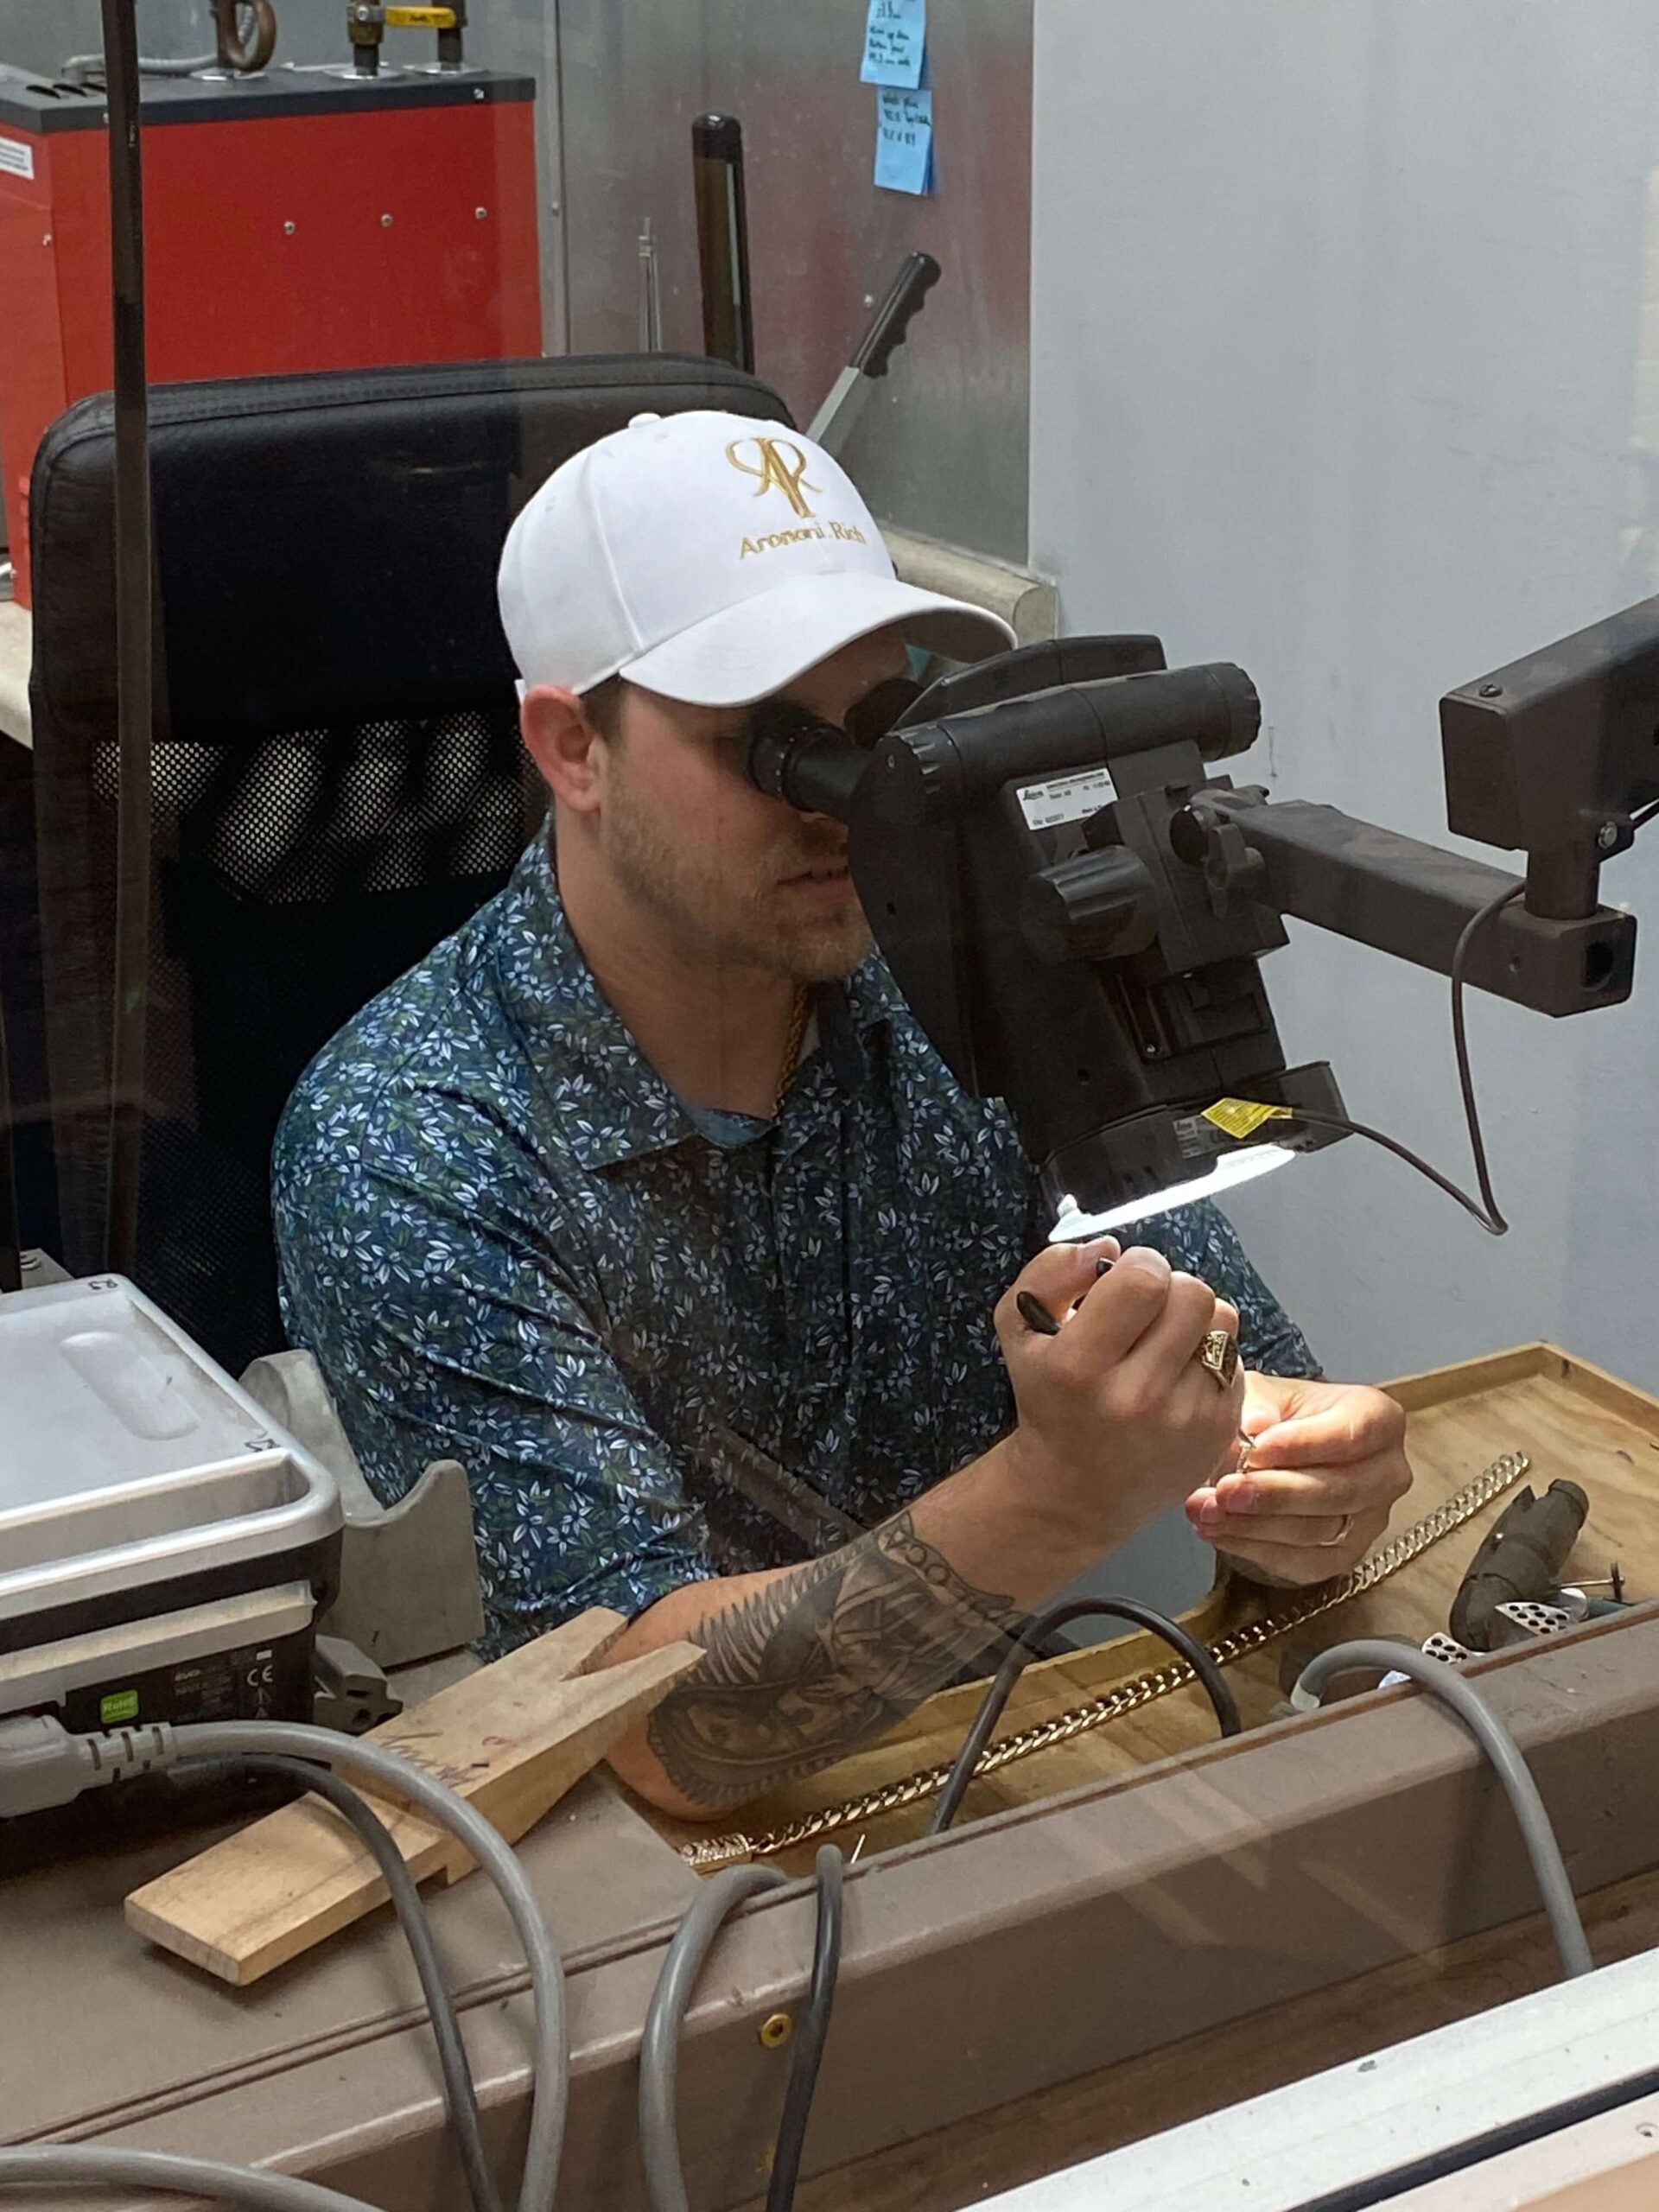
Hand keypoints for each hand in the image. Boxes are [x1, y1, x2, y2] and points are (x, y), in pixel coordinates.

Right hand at [996, 1240, 1243, 1539]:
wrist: (1075, 1490)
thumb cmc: (1048, 1397)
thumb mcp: (1019, 1328)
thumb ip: (1051, 1271)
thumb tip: (1107, 1247)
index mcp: (1079, 1366)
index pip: (1145, 1279)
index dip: (1140, 1266)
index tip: (1124, 1284)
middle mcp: (1135, 1396)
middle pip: (1193, 1294)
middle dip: (1171, 1290)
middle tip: (1147, 1314)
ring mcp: (1183, 1419)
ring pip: (1223, 1322)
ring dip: (1196, 1322)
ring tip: (1165, 1343)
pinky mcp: (1216, 1433)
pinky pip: (1235, 1361)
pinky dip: (1209, 1358)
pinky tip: (1179, 1378)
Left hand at [1184, 1373, 1411, 1583]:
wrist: (1280, 1452)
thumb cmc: (1279, 1417)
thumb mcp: (1266, 1395)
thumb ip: (1257, 1404)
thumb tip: (1252, 1424)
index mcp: (1379, 1420)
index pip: (1352, 1434)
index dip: (1304, 1444)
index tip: (1256, 1449)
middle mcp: (1386, 1473)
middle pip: (1338, 1491)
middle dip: (1275, 1493)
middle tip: (1225, 1489)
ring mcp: (1369, 1521)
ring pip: (1317, 1532)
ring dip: (1255, 1525)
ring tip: (1207, 1509)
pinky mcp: (1343, 1556)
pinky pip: (1303, 1562)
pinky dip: (1254, 1549)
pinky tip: (1218, 1531)